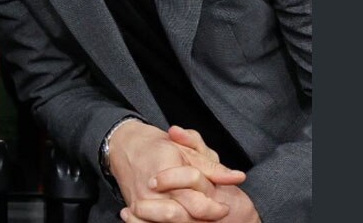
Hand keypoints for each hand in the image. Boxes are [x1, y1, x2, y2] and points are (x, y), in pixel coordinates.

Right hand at [108, 122, 245, 221]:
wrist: (123, 147)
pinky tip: (181, 219)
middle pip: (181, 217)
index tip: (224, 208)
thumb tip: (238, 177)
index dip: (213, 208)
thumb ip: (212, 167)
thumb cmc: (157, 147)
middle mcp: (153, 192)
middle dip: (202, 219)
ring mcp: (142, 203)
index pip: (196, 202)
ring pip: (168, 222)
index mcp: (167, 173)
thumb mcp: (186, 149)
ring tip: (198, 219)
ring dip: (186, 222)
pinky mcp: (135, 210)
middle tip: (215, 215)